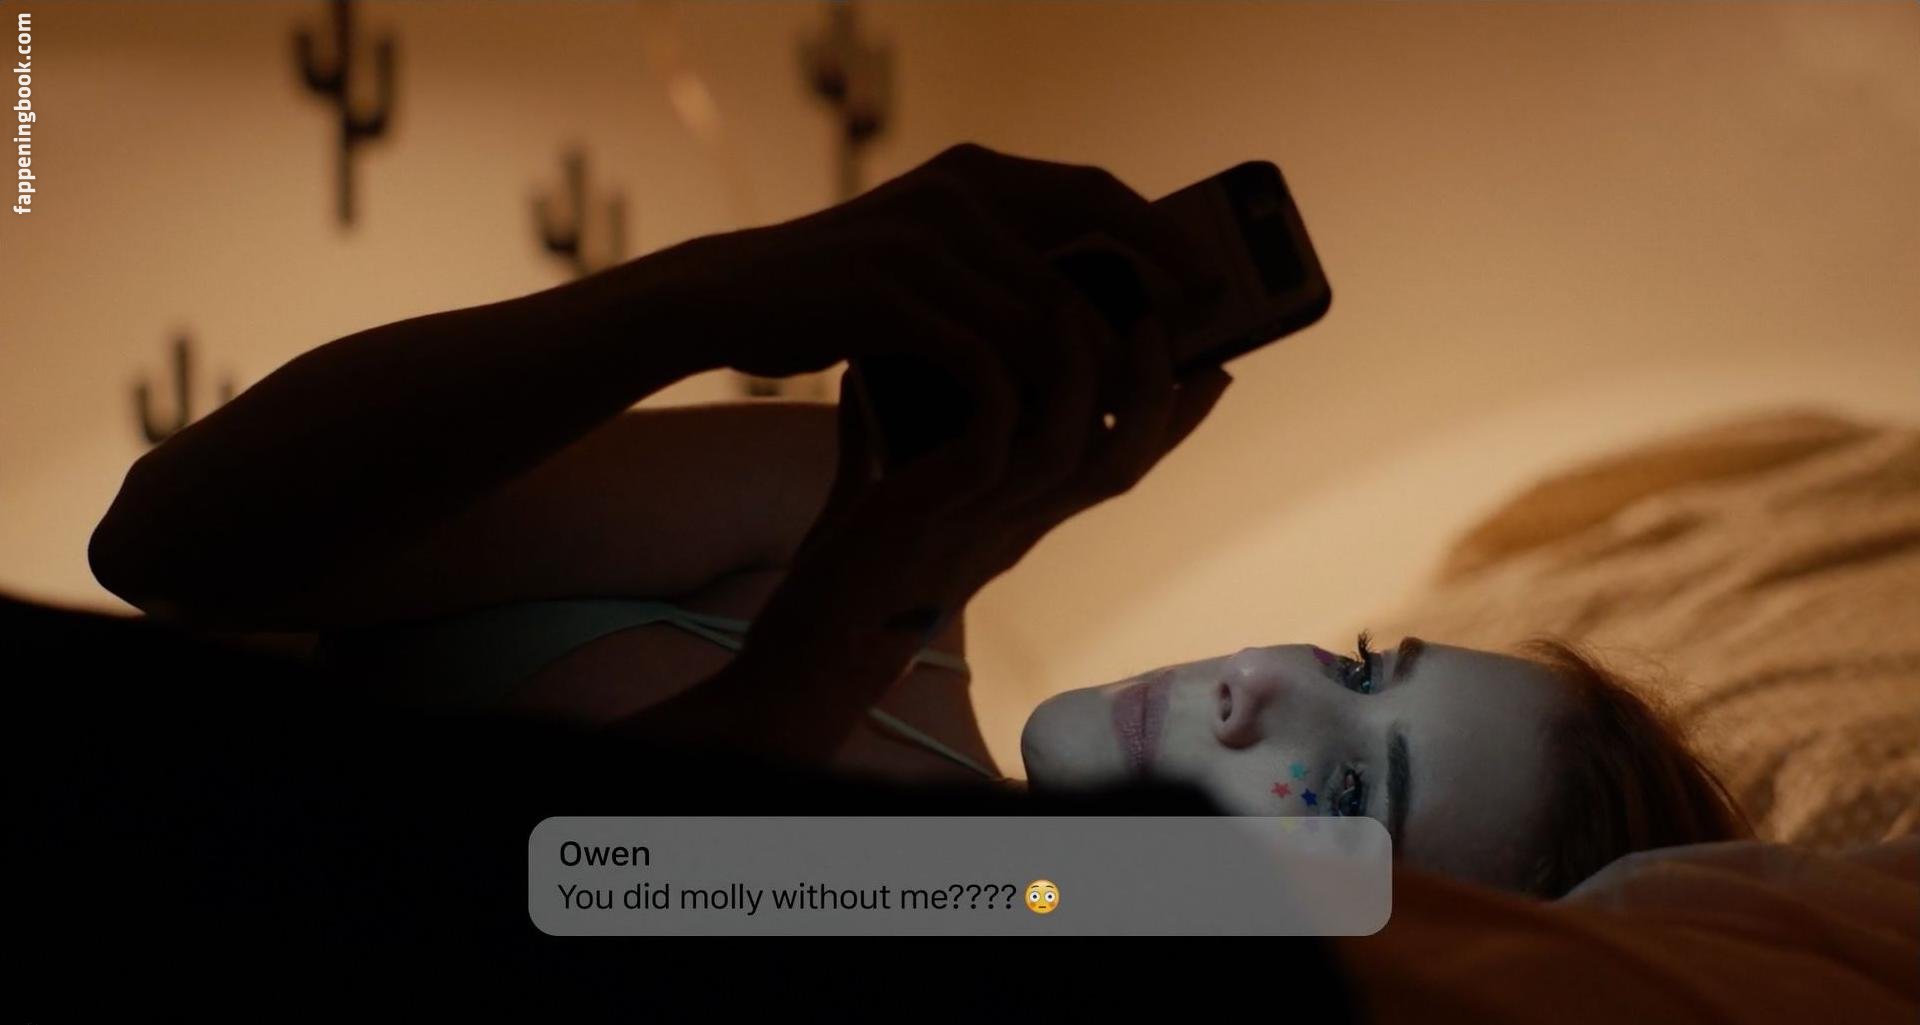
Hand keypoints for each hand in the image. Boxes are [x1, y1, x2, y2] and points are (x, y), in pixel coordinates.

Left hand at [611, 292, 1232, 765]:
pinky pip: (1001, 436)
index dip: (1174, 419)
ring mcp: (991, 513)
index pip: (1123, 464)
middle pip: (1127, 456)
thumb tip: (870, 372)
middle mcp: (1024, 518)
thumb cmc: (851, 564)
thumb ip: (887, 434)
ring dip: (1090, 372)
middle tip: (1164, 318)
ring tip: (1081, 302)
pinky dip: (1008, 381)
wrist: (818, 635)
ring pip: (1080, 444)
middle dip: (1157, 388)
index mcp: (1027, 513)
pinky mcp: (946, 505)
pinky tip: (998, 332)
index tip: (1213, 366)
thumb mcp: (882, 487)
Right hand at [695, 141, 1228, 382]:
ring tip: (1128, 408)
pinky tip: (1039, 425)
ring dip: (1092, 366)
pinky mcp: (886, 294)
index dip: (1163, 235)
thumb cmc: (846, 289)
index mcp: (977, 172)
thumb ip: (1003, 263)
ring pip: (1042, 311)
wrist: (733, 296)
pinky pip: (982, 350)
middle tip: (1190, 358)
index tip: (1213, 280)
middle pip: (1088, 249)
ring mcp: (921, 239)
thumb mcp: (932, 256)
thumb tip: (1100, 306)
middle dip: (1147, 306)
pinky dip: (1021, 393)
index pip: (1097, 190)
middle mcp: (957, 190)